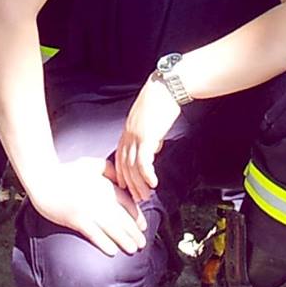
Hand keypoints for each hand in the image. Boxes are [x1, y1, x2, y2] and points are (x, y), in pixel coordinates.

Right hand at [25, 157, 147, 257]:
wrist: (44, 179)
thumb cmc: (66, 171)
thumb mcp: (90, 163)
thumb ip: (108, 168)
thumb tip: (122, 179)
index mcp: (105, 185)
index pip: (127, 203)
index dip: (137, 216)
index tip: (142, 226)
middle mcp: (100, 199)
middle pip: (122, 218)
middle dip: (134, 232)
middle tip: (141, 244)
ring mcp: (88, 210)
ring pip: (112, 228)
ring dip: (124, 240)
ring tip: (132, 249)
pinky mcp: (76, 219)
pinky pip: (94, 234)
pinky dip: (104, 243)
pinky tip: (112, 251)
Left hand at [111, 76, 181, 202]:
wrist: (166, 88)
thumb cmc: (161, 101)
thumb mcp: (150, 121)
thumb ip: (148, 135)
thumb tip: (153, 148)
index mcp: (127, 130)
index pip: (119, 157)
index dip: (122, 174)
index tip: (125, 187)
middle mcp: (128, 134)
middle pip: (124, 165)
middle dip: (130, 184)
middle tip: (136, 199)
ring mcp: (136, 135)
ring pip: (132, 166)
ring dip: (139, 184)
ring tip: (146, 196)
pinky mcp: (147, 136)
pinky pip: (143, 161)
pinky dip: (147, 174)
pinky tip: (153, 183)